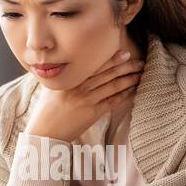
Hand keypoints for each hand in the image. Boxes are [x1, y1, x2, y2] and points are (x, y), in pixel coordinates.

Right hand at [24, 48, 143, 142]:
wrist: (45, 132)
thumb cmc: (46, 110)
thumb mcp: (51, 88)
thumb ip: (62, 76)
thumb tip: (69, 65)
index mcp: (70, 78)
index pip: (95, 65)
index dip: (112, 59)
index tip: (125, 53)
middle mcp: (80, 87)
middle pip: (108, 74)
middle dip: (126, 67)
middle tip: (139, 61)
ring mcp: (87, 100)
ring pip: (113, 86)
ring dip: (129, 79)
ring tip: (140, 74)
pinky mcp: (92, 113)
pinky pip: (112, 101)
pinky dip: (124, 95)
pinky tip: (133, 90)